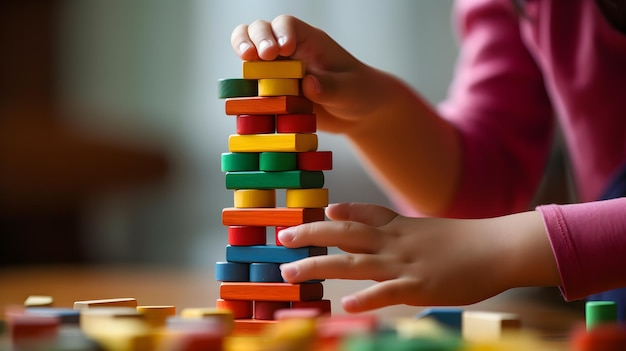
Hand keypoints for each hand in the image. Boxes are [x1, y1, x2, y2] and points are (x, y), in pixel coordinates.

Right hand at [230, 15, 398, 134]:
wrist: (358, 114)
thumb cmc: (359, 93)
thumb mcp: (350, 91)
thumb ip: (331, 87)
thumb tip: (308, 84)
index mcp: (309, 41)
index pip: (287, 25)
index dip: (279, 32)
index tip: (282, 50)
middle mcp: (289, 52)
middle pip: (261, 31)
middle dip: (254, 39)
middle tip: (255, 56)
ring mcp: (278, 71)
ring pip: (250, 53)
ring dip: (243, 55)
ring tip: (247, 68)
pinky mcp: (272, 92)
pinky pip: (251, 85)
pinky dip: (244, 87)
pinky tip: (247, 97)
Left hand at [277, 203, 559, 311]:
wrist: (500, 247)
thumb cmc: (467, 243)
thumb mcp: (427, 231)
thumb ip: (397, 233)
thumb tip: (375, 236)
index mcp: (400, 226)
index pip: (363, 214)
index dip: (337, 213)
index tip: (315, 212)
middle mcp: (395, 241)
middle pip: (345, 233)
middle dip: (311, 234)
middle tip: (283, 237)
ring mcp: (404, 263)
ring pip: (354, 263)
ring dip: (319, 265)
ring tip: (291, 271)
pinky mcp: (419, 286)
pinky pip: (387, 292)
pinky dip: (366, 298)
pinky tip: (346, 305)